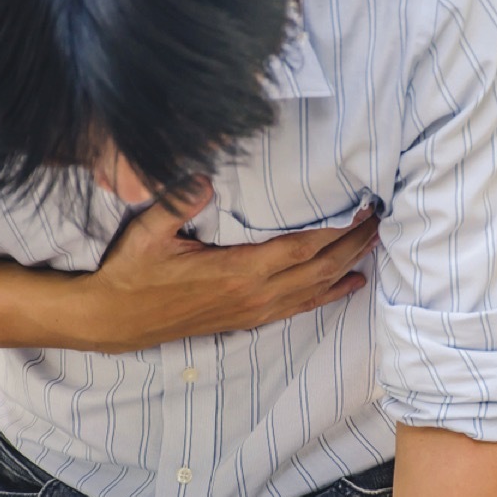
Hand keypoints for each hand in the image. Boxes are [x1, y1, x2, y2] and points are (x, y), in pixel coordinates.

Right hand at [70, 181, 379, 353]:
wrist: (116, 320)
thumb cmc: (132, 272)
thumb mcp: (148, 232)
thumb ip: (179, 202)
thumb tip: (207, 176)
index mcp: (237, 271)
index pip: (300, 250)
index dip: (335, 232)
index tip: (361, 211)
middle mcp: (254, 295)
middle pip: (319, 269)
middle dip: (353, 244)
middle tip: (380, 219)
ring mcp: (254, 311)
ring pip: (315, 290)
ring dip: (348, 267)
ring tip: (375, 245)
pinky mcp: (249, 320)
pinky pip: (300, 308)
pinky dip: (329, 295)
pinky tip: (349, 284)